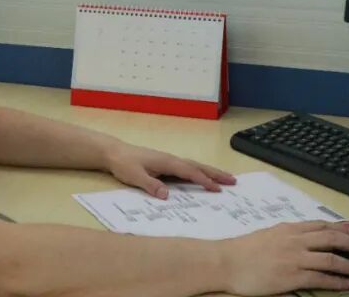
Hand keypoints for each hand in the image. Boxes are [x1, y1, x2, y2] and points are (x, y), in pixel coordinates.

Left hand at [103, 142, 235, 197]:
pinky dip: (200, 172)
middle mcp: (171, 160)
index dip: (203, 180)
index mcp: (166, 162)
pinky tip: (204, 178)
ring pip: (194, 166)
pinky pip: (188, 169)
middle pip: (197, 166)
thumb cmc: (124, 164)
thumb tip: (167, 195)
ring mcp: (170, 161)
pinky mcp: (166, 164)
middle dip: (215, 174)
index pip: (189, 172)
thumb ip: (150, 185)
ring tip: (226, 178)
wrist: (114, 153)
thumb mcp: (135, 176)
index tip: (217, 189)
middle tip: (233, 181)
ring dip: (210, 172)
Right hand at [217, 221, 348, 294]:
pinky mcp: (292, 276)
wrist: (226, 262)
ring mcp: (295, 258)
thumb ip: (287, 237)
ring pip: (332, 258)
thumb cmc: (242, 251)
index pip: (322, 226)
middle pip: (332, 238)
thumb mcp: (268, 236)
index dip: (343, 230)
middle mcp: (295, 240)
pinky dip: (339, 281)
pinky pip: (322, 278)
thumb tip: (302, 241)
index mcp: (289, 229)